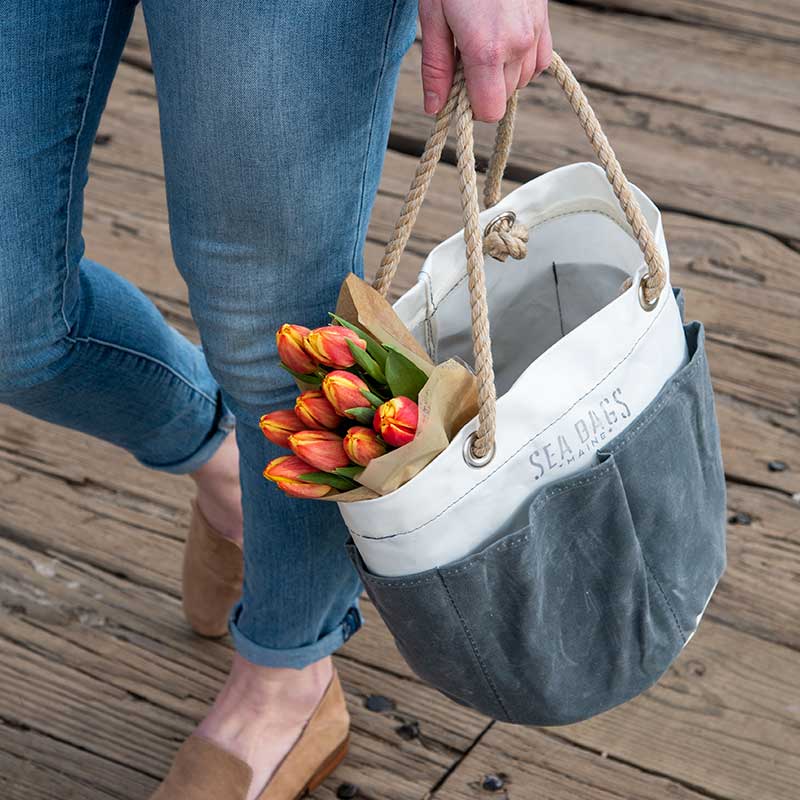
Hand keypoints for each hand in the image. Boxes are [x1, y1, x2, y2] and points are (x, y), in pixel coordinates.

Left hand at [419, 0, 552, 122]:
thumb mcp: (433, 19)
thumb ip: (436, 68)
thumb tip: (436, 110)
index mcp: (486, 50)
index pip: (488, 111)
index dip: (471, 109)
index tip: (457, 91)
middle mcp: (517, 45)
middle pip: (503, 98)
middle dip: (483, 88)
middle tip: (464, 59)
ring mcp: (535, 33)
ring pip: (521, 81)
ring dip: (501, 74)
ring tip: (483, 44)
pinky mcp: (545, 22)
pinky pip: (538, 62)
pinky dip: (522, 62)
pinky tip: (504, 44)